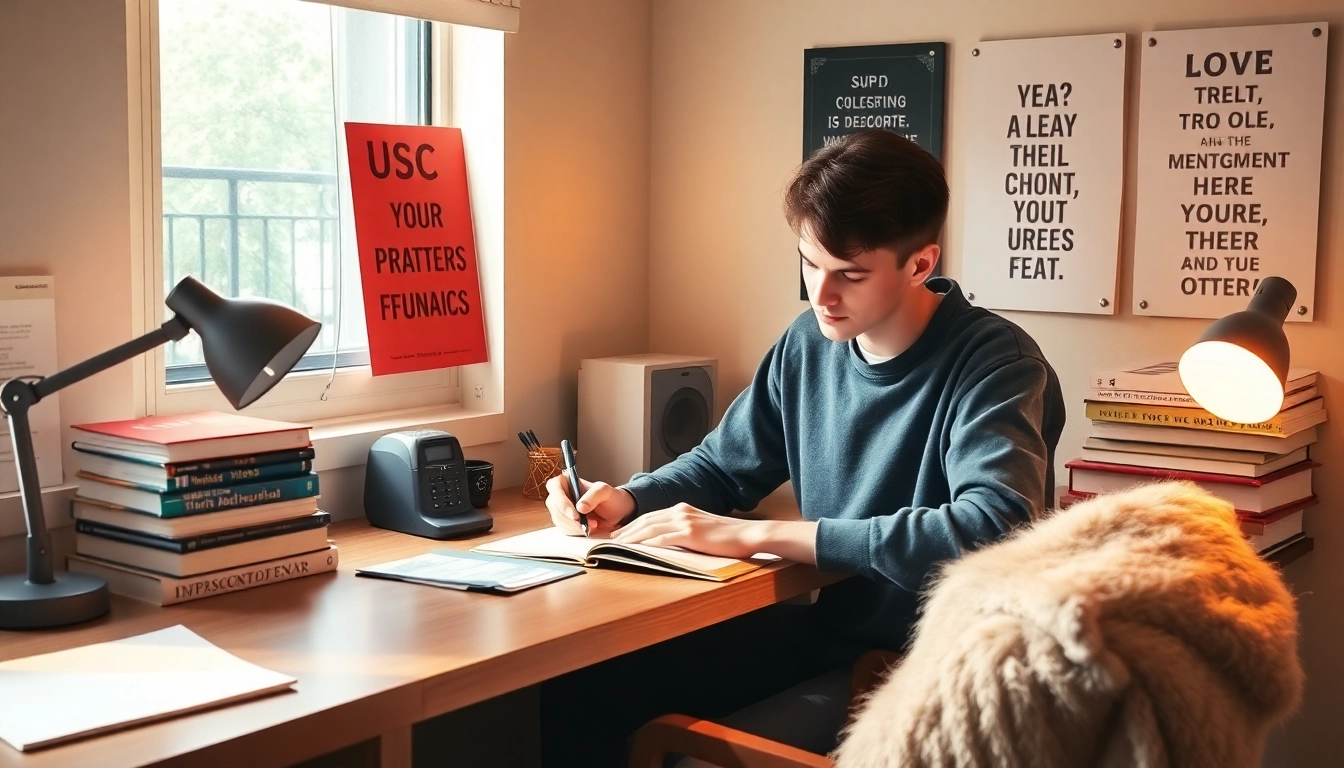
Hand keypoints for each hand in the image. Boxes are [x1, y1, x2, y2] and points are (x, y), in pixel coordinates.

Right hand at [544, 475, 635, 536]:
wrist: (616, 512)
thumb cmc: (610, 497)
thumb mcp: (605, 491)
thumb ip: (594, 495)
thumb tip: (580, 507)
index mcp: (566, 481)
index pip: (554, 487)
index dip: (561, 501)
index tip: (574, 514)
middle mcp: (560, 495)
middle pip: (555, 507)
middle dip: (571, 518)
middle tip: (588, 523)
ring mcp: (561, 510)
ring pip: (559, 521)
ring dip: (576, 527)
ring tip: (594, 524)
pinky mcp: (565, 523)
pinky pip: (565, 530)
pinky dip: (577, 532)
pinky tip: (589, 529)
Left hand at [611, 503, 763, 559]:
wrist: (747, 534)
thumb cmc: (727, 536)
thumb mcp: (702, 530)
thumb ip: (684, 532)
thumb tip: (669, 542)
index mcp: (682, 509)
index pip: (650, 516)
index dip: (632, 525)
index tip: (619, 534)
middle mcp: (680, 511)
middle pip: (645, 520)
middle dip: (625, 530)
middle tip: (609, 540)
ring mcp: (684, 521)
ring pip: (649, 527)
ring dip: (630, 537)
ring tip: (615, 545)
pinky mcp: (689, 533)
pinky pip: (661, 538)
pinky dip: (645, 543)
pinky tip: (634, 549)